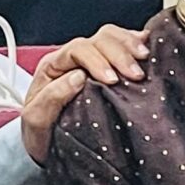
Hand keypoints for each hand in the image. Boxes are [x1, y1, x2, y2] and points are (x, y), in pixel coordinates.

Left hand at [21, 23, 149, 161]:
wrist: (47, 147)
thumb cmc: (41, 133)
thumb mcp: (36, 120)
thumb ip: (51, 97)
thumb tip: (78, 76)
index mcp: (53, 66)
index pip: (78, 50)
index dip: (97, 60)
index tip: (112, 80)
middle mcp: (73, 59)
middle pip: (99, 39)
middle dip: (119, 53)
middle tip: (136, 74)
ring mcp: (92, 61)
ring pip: (112, 37)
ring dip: (130, 45)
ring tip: (145, 59)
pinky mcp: (108, 68)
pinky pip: (123, 46)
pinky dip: (137, 44)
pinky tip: (148, 49)